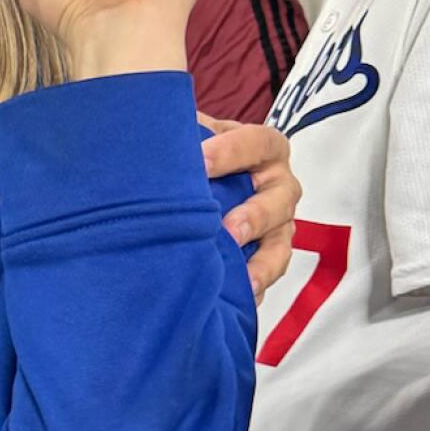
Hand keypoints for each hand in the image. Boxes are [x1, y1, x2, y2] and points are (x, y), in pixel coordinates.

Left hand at [199, 114, 297, 300]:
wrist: (198, 183)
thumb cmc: (196, 155)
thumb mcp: (193, 135)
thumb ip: (182, 132)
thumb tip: (149, 135)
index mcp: (263, 148)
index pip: (256, 143)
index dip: (230, 153)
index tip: (198, 163)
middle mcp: (278, 185)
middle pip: (279, 199)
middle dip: (254, 215)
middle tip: (227, 229)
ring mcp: (278, 223)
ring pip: (280, 243)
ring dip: (262, 262)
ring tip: (243, 278)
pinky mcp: (269, 255)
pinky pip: (267, 274)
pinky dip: (255, 287)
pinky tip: (240, 298)